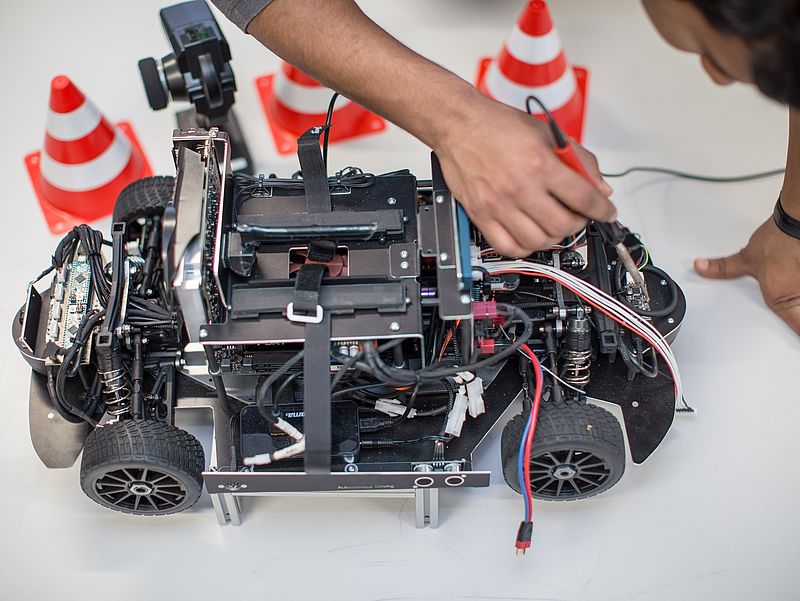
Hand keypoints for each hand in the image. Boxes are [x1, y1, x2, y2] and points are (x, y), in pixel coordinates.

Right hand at [433, 97, 615, 256]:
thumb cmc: (497, 125)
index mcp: (540, 163)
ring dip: (554, 237)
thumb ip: (578, 159)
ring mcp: (499, 204)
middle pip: (564, 224)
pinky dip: (525, 247)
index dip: (603, 209)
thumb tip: (600, 186)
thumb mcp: (546, 133)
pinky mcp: (481, 215)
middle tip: (579, 216)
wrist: (458, 124)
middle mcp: (519, 187)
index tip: (607, 213)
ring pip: (539, 240)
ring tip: (554, 225)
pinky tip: (530, 235)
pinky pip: (508, 247)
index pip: (584, 197)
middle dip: (579, 223)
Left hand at [694, 217, 799, 333]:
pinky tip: (796, 279)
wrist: (798, 221)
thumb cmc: (778, 240)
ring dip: (798, 305)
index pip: (797, 330)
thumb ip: (723, 268)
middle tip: (791, 323)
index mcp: (781, 299)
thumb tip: (702, 267)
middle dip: (796, 320)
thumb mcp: (746, 258)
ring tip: (790, 290)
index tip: (792, 340)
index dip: (795, 335)